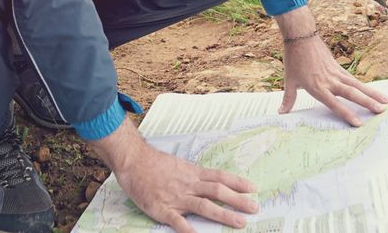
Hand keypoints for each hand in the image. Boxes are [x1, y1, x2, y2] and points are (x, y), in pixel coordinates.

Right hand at [87, 121, 257, 231]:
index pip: (220, 178)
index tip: (253, 188)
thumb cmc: (153, 163)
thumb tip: (209, 181)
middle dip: (238, 200)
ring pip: (204, 206)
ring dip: (224, 215)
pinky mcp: (162, 209)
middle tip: (255, 208)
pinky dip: (189, 230)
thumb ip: (193, 175)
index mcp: (192, 173)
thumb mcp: (178, 165)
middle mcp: (188, 185)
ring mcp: (176, 197)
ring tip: (240, 223)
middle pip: (218, 192)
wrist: (133, 160)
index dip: (238, 183)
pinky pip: (178, 221)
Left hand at [275, 7, 387, 124]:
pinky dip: (365, 87)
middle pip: (352, 94)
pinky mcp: (339, 68)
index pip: (334, 103)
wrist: (301, 37)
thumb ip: (288, 98)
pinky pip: (354, 80)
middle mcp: (330, 81)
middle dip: (368, 103)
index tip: (359, 123)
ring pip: (358, 86)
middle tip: (382, 111)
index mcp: (317, 87)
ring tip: (387, 102)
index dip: (346, 113)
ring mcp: (336, 73)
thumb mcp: (289, 80)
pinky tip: (375, 92)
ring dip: (372, 94)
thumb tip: (281, 112)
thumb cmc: (294, 59)